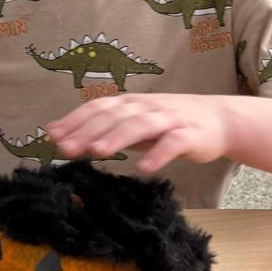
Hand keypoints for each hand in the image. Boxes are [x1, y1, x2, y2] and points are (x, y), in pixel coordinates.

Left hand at [47, 94, 233, 173]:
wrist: (219, 120)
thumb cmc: (169, 123)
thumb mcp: (132, 121)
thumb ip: (100, 127)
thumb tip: (56, 133)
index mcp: (131, 103)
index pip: (98, 108)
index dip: (75, 121)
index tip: (52, 137)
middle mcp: (147, 107)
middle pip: (114, 116)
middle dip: (88, 131)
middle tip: (66, 148)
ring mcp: (169, 119)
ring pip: (140, 125)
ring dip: (117, 138)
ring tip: (98, 152)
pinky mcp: (190, 135)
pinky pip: (173, 144)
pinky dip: (158, 154)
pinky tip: (144, 167)